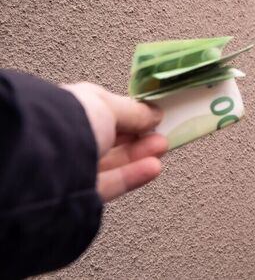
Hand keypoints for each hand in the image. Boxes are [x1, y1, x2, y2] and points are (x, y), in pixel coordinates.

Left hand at [62, 82, 167, 201]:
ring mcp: (73, 169)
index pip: (101, 113)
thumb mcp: (107, 105)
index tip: (150, 115)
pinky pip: (111, 184)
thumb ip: (134, 111)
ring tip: (161, 146)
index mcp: (66, 112)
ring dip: (140, 154)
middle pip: (110, 140)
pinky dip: (133, 175)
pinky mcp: (80, 194)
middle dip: (138, 135)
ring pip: (113, 162)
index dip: (128, 114)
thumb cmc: (68, 124)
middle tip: (159, 132)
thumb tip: (153, 114)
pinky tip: (153, 167)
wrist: (48, 162)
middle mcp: (67, 141)